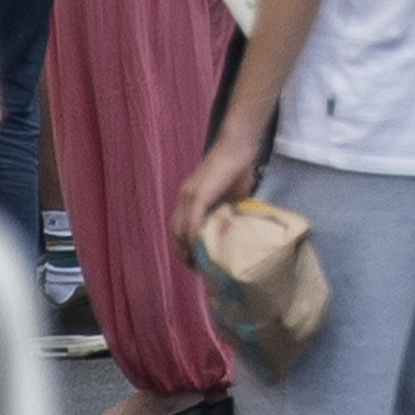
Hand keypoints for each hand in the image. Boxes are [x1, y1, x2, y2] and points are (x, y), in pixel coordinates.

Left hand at [175, 108, 270, 263]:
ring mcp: (189, 195)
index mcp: (190, 197)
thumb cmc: (239, 168)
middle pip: (176, 232)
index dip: (185, 245)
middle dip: (183, 252)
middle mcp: (185, 197)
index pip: (180, 226)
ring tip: (198, 264)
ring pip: (180, 230)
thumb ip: (230, 211)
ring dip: (187, 250)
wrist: (238, 146)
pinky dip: (193, 239)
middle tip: (197, 268)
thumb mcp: (234, 196)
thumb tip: (239, 230)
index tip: (197, 260)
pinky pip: (191, 223)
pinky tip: (199, 251)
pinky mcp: (198, 195)